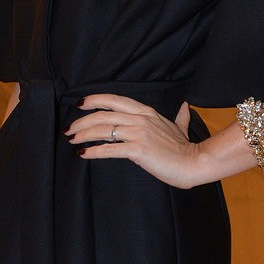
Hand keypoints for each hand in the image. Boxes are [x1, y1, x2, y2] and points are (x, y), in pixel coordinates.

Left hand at [66, 95, 202, 188]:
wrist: (193, 163)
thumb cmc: (185, 148)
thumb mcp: (180, 127)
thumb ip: (180, 116)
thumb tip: (185, 106)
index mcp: (146, 112)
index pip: (114, 100)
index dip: (95, 100)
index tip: (80, 104)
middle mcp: (140, 119)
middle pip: (103, 115)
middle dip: (82, 121)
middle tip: (69, 129)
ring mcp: (139, 134)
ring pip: (103, 129)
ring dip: (83, 134)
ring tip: (72, 140)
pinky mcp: (138, 150)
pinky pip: (110, 149)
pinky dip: (94, 151)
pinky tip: (83, 153)